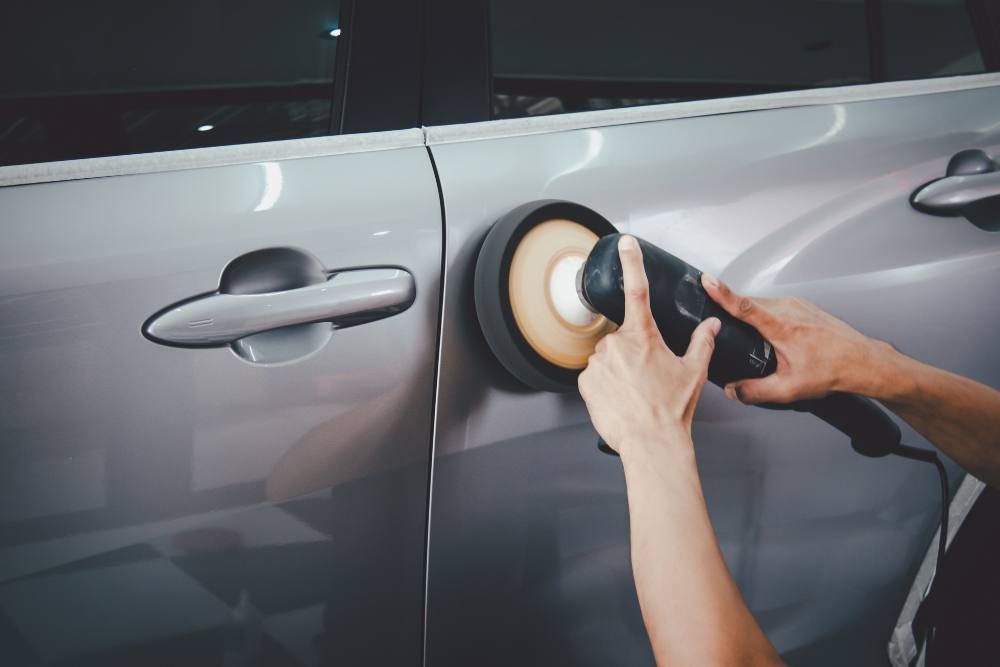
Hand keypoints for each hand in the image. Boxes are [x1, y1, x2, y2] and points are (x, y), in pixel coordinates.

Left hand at [578, 235, 720, 458]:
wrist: (651, 442)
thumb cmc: (672, 409)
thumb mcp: (694, 371)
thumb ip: (703, 342)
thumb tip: (714, 325)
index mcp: (644, 336)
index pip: (637, 290)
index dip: (632, 262)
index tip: (625, 243)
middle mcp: (617, 344)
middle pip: (622, 338)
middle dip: (633, 352)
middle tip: (648, 377)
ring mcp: (597, 362)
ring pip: (607, 358)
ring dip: (618, 369)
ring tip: (635, 392)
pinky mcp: (585, 381)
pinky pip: (594, 375)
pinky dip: (605, 384)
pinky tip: (620, 399)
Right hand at [701, 274, 889, 403]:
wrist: (862, 362)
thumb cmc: (831, 371)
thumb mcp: (788, 389)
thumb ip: (755, 391)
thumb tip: (733, 391)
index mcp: (781, 326)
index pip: (744, 305)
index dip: (722, 292)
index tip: (707, 280)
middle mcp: (788, 309)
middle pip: (749, 302)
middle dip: (730, 306)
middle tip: (717, 316)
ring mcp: (798, 304)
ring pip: (762, 302)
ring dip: (750, 312)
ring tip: (745, 330)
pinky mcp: (804, 305)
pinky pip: (775, 304)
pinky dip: (765, 313)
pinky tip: (768, 330)